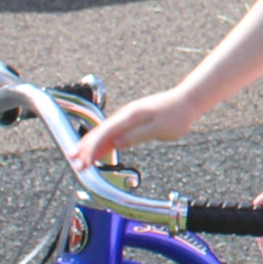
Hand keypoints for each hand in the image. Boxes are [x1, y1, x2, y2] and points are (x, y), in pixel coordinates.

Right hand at [69, 88, 202, 168]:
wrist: (188, 100)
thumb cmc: (177, 114)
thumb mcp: (158, 129)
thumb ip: (136, 136)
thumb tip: (116, 144)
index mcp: (130, 117)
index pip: (105, 134)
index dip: (92, 149)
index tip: (84, 163)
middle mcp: (126, 115)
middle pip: (99, 132)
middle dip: (85, 148)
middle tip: (74, 163)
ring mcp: (128, 117)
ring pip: (104, 132)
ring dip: (91, 145)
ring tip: (79, 158)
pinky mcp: (133, 120)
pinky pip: (113, 132)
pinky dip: (103, 142)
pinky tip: (99, 151)